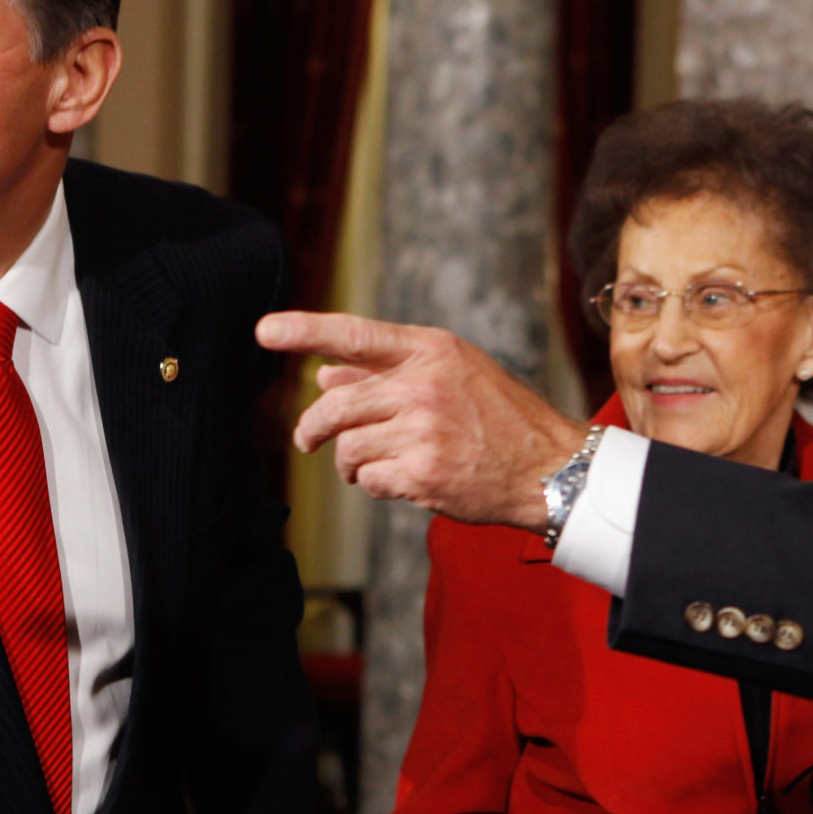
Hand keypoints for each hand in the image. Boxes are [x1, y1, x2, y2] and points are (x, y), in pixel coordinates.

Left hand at [256, 312, 584, 530]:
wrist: (548, 466)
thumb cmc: (499, 417)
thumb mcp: (453, 374)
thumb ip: (388, 371)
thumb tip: (325, 375)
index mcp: (431, 350)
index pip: (355, 335)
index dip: (304, 331)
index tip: (264, 331)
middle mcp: (424, 385)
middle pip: (337, 404)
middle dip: (312, 428)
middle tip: (306, 441)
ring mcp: (423, 430)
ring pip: (348, 447)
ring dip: (350, 462)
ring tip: (373, 464)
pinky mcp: (423, 473)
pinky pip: (369, 478)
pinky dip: (376, 483)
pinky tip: (405, 479)